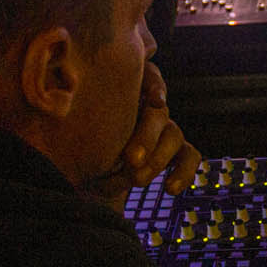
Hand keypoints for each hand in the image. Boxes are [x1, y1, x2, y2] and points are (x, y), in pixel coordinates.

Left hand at [93, 62, 200, 208]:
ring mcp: (165, 130)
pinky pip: (189, 157)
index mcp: (127, 93)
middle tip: (130, 159)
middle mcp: (149, 108)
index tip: (156, 100)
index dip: (155, 85)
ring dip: (158, 159)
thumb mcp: (76, 126)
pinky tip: (170, 188)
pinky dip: (183, 172)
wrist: (86, 176)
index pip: (148, 77)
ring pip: (174, 135)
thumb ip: (79, 107)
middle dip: (147, 136)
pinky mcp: (176, 153)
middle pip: (158, 113)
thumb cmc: (79, 144)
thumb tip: (84, 90)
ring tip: (137, 180)